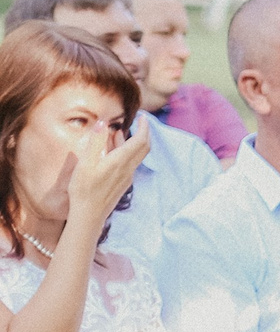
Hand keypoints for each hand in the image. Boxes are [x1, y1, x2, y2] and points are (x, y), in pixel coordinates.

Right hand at [66, 114, 150, 229]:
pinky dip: (127, 152)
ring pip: (137, 156)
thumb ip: (96, 142)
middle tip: (139, 122)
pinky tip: (114, 150)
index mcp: (121, 161)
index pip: (141, 140)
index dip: (144, 127)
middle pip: (144, 147)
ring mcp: (127, 177)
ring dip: (133, 142)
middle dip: (144, 132)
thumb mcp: (85, 163)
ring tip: (120, 132)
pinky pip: (130, 163)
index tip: (143, 116)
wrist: (89, 215)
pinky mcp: (123, 183)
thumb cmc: (84, 189)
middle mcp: (128, 169)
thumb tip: (103, 123)